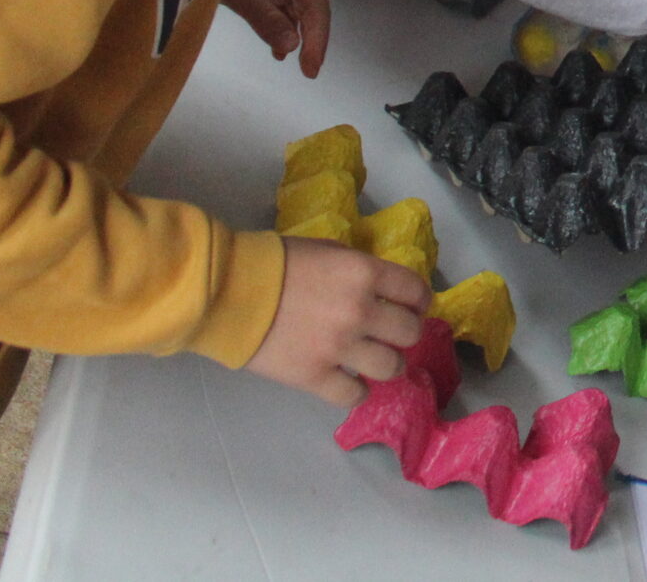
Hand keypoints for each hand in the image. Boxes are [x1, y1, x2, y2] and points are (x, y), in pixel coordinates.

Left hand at [222, 0, 331, 77]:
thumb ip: (266, 18)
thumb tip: (293, 47)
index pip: (315, 3)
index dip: (318, 35)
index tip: (312, 65)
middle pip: (310, 8)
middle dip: (312, 38)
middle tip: (309, 71)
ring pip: (297, 12)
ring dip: (297, 36)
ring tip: (293, 62)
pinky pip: (280, 12)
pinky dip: (281, 31)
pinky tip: (277, 51)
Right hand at [244, 237, 429, 407]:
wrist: (227, 292)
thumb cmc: (275, 264)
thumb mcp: (327, 252)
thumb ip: (359, 271)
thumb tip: (382, 288)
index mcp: (365, 274)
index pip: (415, 291)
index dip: (419, 301)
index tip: (413, 307)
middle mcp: (360, 311)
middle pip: (410, 332)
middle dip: (406, 333)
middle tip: (392, 335)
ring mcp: (339, 348)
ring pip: (391, 367)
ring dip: (389, 364)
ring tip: (377, 362)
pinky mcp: (314, 377)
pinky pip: (354, 395)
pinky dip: (357, 392)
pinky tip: (350, 384)